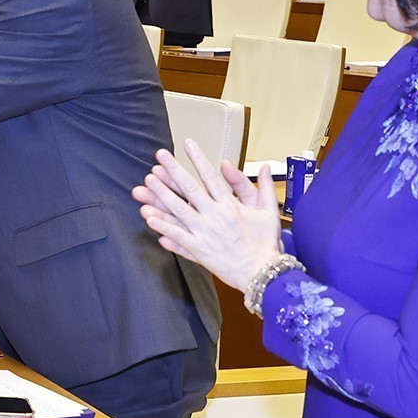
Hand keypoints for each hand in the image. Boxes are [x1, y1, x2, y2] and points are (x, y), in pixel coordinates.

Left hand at [131, 140, 280, 292]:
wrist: (262, 273)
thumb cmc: (266, 243)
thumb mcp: (269, 212)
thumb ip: (265, 187)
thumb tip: (263, 166)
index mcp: (230, 205)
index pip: (210, 176)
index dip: (198, 159)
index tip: (188, 144)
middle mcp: (215, 216)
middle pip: (190, 188)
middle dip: (173, 170)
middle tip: (160, 155)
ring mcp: (205, 233)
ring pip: (179, 210)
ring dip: (161, 194)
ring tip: (147, 181)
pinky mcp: (199, 249)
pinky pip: (178, 236)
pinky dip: (164, 227)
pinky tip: (149, 217)